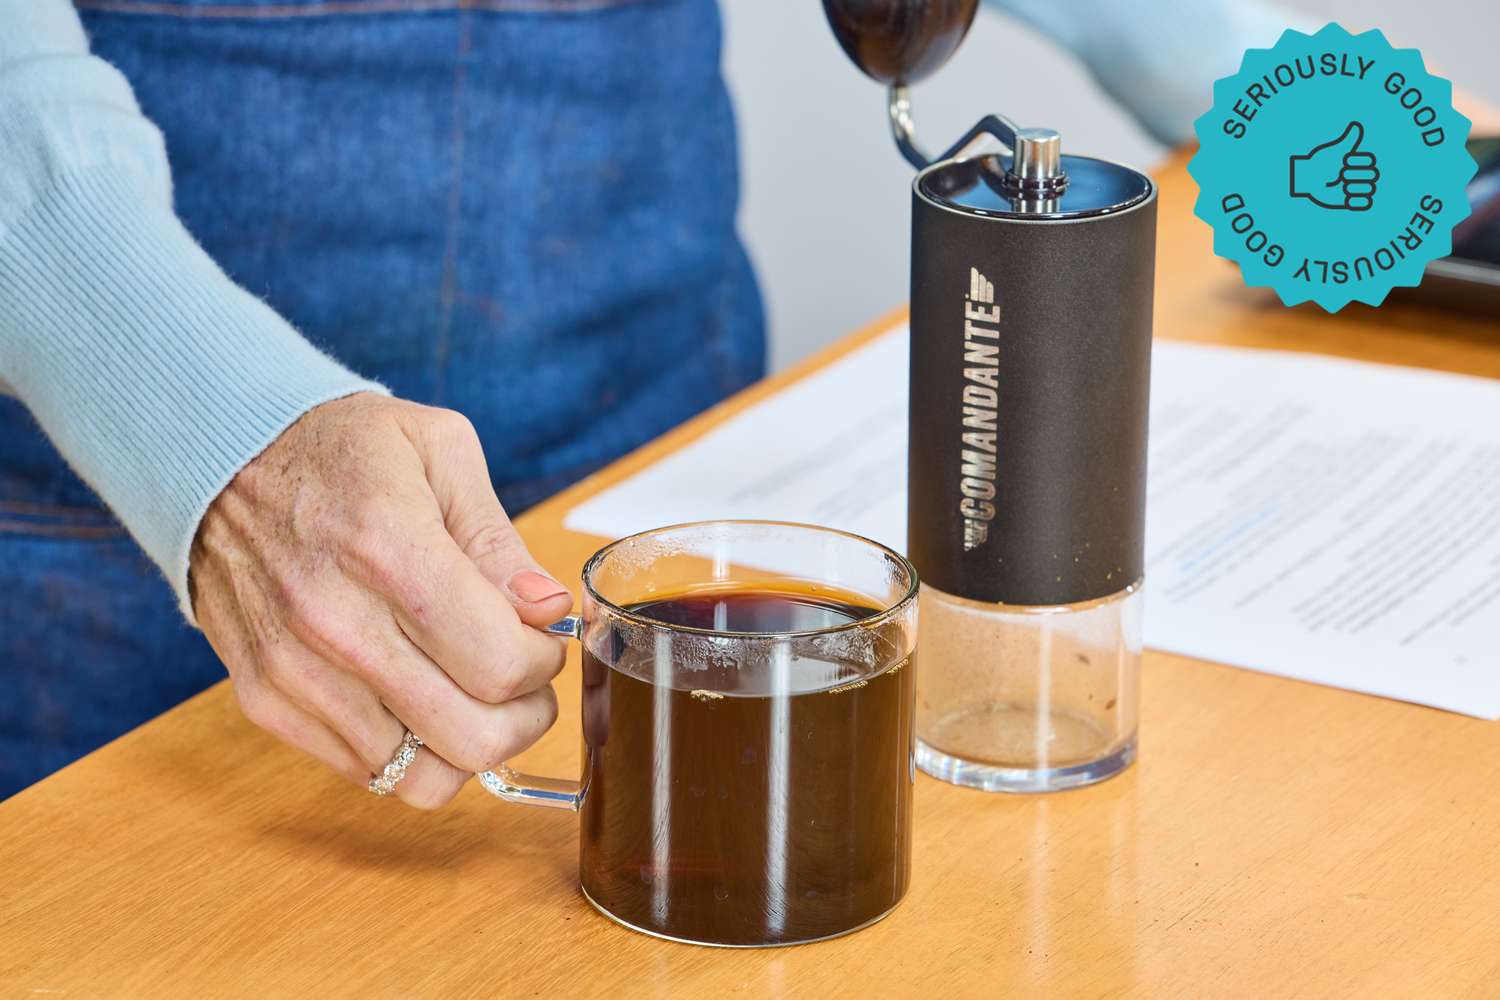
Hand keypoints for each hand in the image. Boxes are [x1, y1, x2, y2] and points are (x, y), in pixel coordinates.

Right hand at [190, 392, 573, 807]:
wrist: (213, 458)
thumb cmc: (339, 448)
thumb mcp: (438, 450)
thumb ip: (498, 540)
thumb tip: (545, 611)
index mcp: (387, 547)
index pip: (498, 664)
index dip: (541, 663)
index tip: (538, 638)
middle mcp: (334, 621)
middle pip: (471, 736)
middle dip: (525, 716)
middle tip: (523, 679)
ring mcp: (293, 672)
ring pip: (424, 777)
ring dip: (472, 745)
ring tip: (474, 694)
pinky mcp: (265, 701)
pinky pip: (370, 773)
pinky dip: (412, 752)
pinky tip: (420, 700)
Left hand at [1289, 120, 1378, 210]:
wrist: (1308, 180)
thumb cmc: (1321, 163)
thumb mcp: (1334, 152)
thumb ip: (1347, 140)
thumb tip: (1355, 125)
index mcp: (1360, 162)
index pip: (1371, 161)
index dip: (1359, 161)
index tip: (1344, 160)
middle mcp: (1362, 175)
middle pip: (1373, 175)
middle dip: (1356, 174)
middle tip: (1341, 175)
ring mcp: (1357, 188)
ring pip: (1370, 189)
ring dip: (1355, 187)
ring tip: (1342, 186)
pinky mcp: (1351, 201)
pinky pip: (1366, 204)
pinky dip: (1358, 202)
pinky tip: (1345, 197)